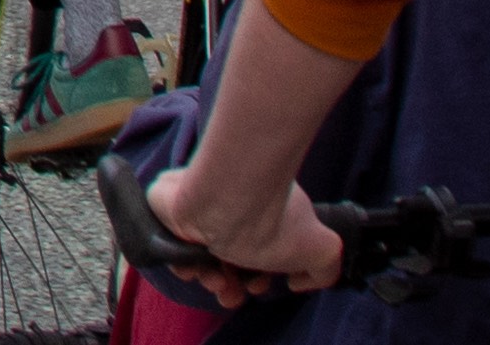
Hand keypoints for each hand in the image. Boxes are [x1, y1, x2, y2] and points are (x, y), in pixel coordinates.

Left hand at [144, 158, 343, 303]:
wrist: (229, 198)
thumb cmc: (273, 220)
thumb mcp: (321, 248)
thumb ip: (322, 268)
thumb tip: (296, 281)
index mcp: (261, 211)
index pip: (256, 250)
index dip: (258, 278)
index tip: (258, 287)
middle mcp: (229, 206)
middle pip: (225, 256)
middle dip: (231, 285)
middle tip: (232, 291)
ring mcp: (196, 205)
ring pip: (198, 254)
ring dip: (209, 278)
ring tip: (216, 280)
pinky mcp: (166, 205)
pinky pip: (170, 243)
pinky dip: (182, 262)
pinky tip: (193, 268)